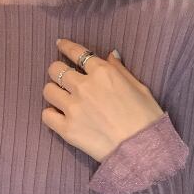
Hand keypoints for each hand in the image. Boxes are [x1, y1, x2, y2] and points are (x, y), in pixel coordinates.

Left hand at [41, 38, 164, 162]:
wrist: (142, 149)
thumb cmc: (147, 118)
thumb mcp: (140, 88)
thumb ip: (121, 70)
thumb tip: (110, 55)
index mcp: (103, 72)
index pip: (77, 52)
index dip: (65, 46)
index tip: (60, 44)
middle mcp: (84, 86)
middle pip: (56, 69)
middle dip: (58, 70)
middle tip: (63, 78)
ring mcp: (73, 108)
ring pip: (48, 90)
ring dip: (54, 92)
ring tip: (62, 99)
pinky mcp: (67, 129)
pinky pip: (46, 115)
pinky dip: (51, 114)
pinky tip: (60, 117)